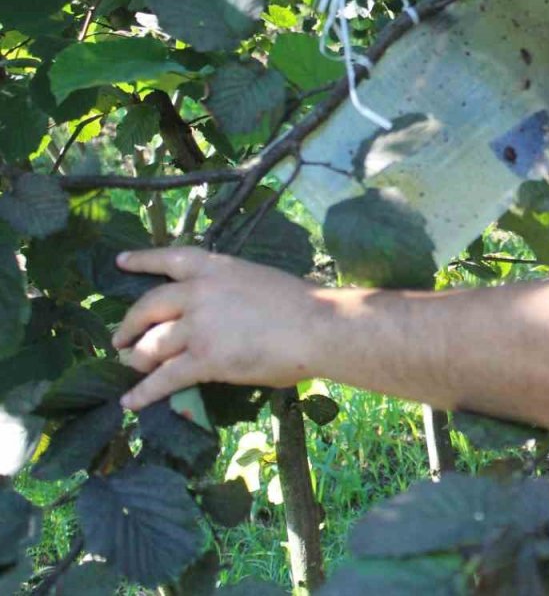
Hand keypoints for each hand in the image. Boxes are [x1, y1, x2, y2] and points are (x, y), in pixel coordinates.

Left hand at [111, 248, 329, 410]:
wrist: (317, 327)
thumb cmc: (301, 304)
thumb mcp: (257, 281)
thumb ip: (229, 292)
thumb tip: (216, 316)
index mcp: (215, 268)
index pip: (170, 258)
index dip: (142, 260)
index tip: (120, 262)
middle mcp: (198, 293)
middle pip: (148, 307)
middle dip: (130, 325)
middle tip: (120, 338)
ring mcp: (197, 327)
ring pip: (151, 345)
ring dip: (138, 359)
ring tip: (132, 367)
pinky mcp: (203, 359)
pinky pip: (164, 378)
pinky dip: (144, 392)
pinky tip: (131, 401)